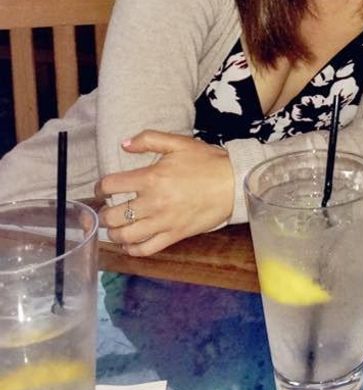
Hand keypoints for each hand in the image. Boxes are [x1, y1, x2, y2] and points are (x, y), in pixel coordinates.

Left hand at [96, 132, 234, 256]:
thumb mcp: (180, 143)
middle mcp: (153, 202)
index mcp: (151, 177)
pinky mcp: (174, 235)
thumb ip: (149, 139)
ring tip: (116, 228)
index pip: (111, 185)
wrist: (234, 183)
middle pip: (112, 216)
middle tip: (107, 210)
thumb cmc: (208, 162)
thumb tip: (124, 144)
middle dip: (104, 214)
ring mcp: (163, 221)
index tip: (104, 189)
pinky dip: (132, 249)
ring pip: (125, 235)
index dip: (101, 187)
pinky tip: (130, 244)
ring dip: (114, 233)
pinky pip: (145, 249)